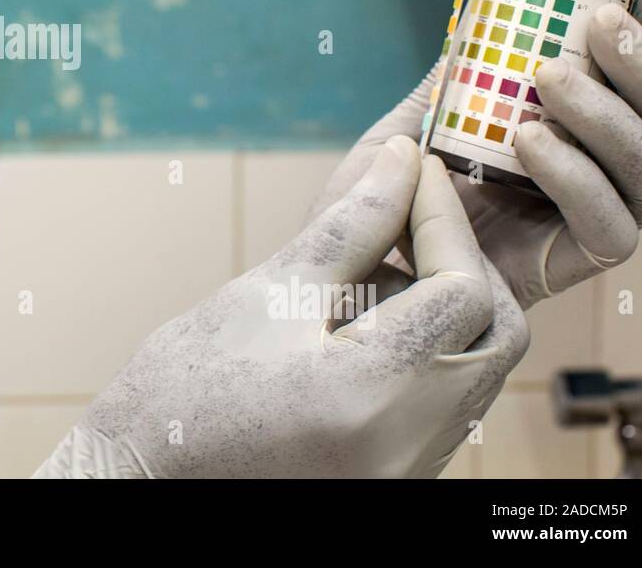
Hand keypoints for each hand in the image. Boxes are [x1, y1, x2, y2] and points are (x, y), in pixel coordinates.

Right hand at [35, 140, 528, 477]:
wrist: (145, 478)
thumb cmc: (184, 390)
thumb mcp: (265, 294)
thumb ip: (349, 227)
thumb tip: (400, 163)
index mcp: (371, 396)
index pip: (461, 291)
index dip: (443, 219)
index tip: (412, 171)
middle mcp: (409, 446)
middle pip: (496, 336)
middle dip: (463, 265)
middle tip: (411, 218)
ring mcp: (409, 470)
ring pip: (479, 370)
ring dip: (446, 307)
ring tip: (376, 272)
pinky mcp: (398, 476)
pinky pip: (447, 400)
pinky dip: (427, 348)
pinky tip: (367, 322)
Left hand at [311, 0, 641, 309]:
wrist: (347, 271)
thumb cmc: (381, 198)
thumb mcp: (412, 123)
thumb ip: (454, 75)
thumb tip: (485, 4)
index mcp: (568, 134)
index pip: (634, 82)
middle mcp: (592, 176)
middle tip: (602, 22)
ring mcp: (585, 224)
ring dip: (612, 117)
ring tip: (550, 77)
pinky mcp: (567, 267)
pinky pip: (609, 227)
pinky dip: (577, 178)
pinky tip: (530, 142)